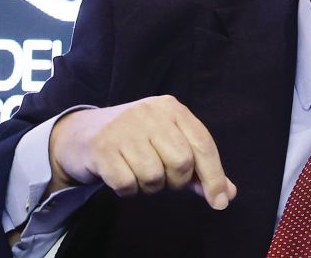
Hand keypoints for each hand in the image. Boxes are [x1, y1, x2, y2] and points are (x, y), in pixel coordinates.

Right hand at [47, 95, 236, 209]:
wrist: (83, 134)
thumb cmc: (136, 141)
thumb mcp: (169, 143)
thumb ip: (199, 167)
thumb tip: (227, 194)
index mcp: (172, 108)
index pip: (203, 144)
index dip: (214, 176)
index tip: (219, 202)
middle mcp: (149, 113)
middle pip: (182, 162)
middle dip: (177, 181)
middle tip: (164, 178)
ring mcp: (124, 129)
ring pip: (154, 176)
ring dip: (150, 187)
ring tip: (139, 174)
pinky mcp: (102, 148)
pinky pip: (128, 184)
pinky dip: (128, 190)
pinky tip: (122, 177)